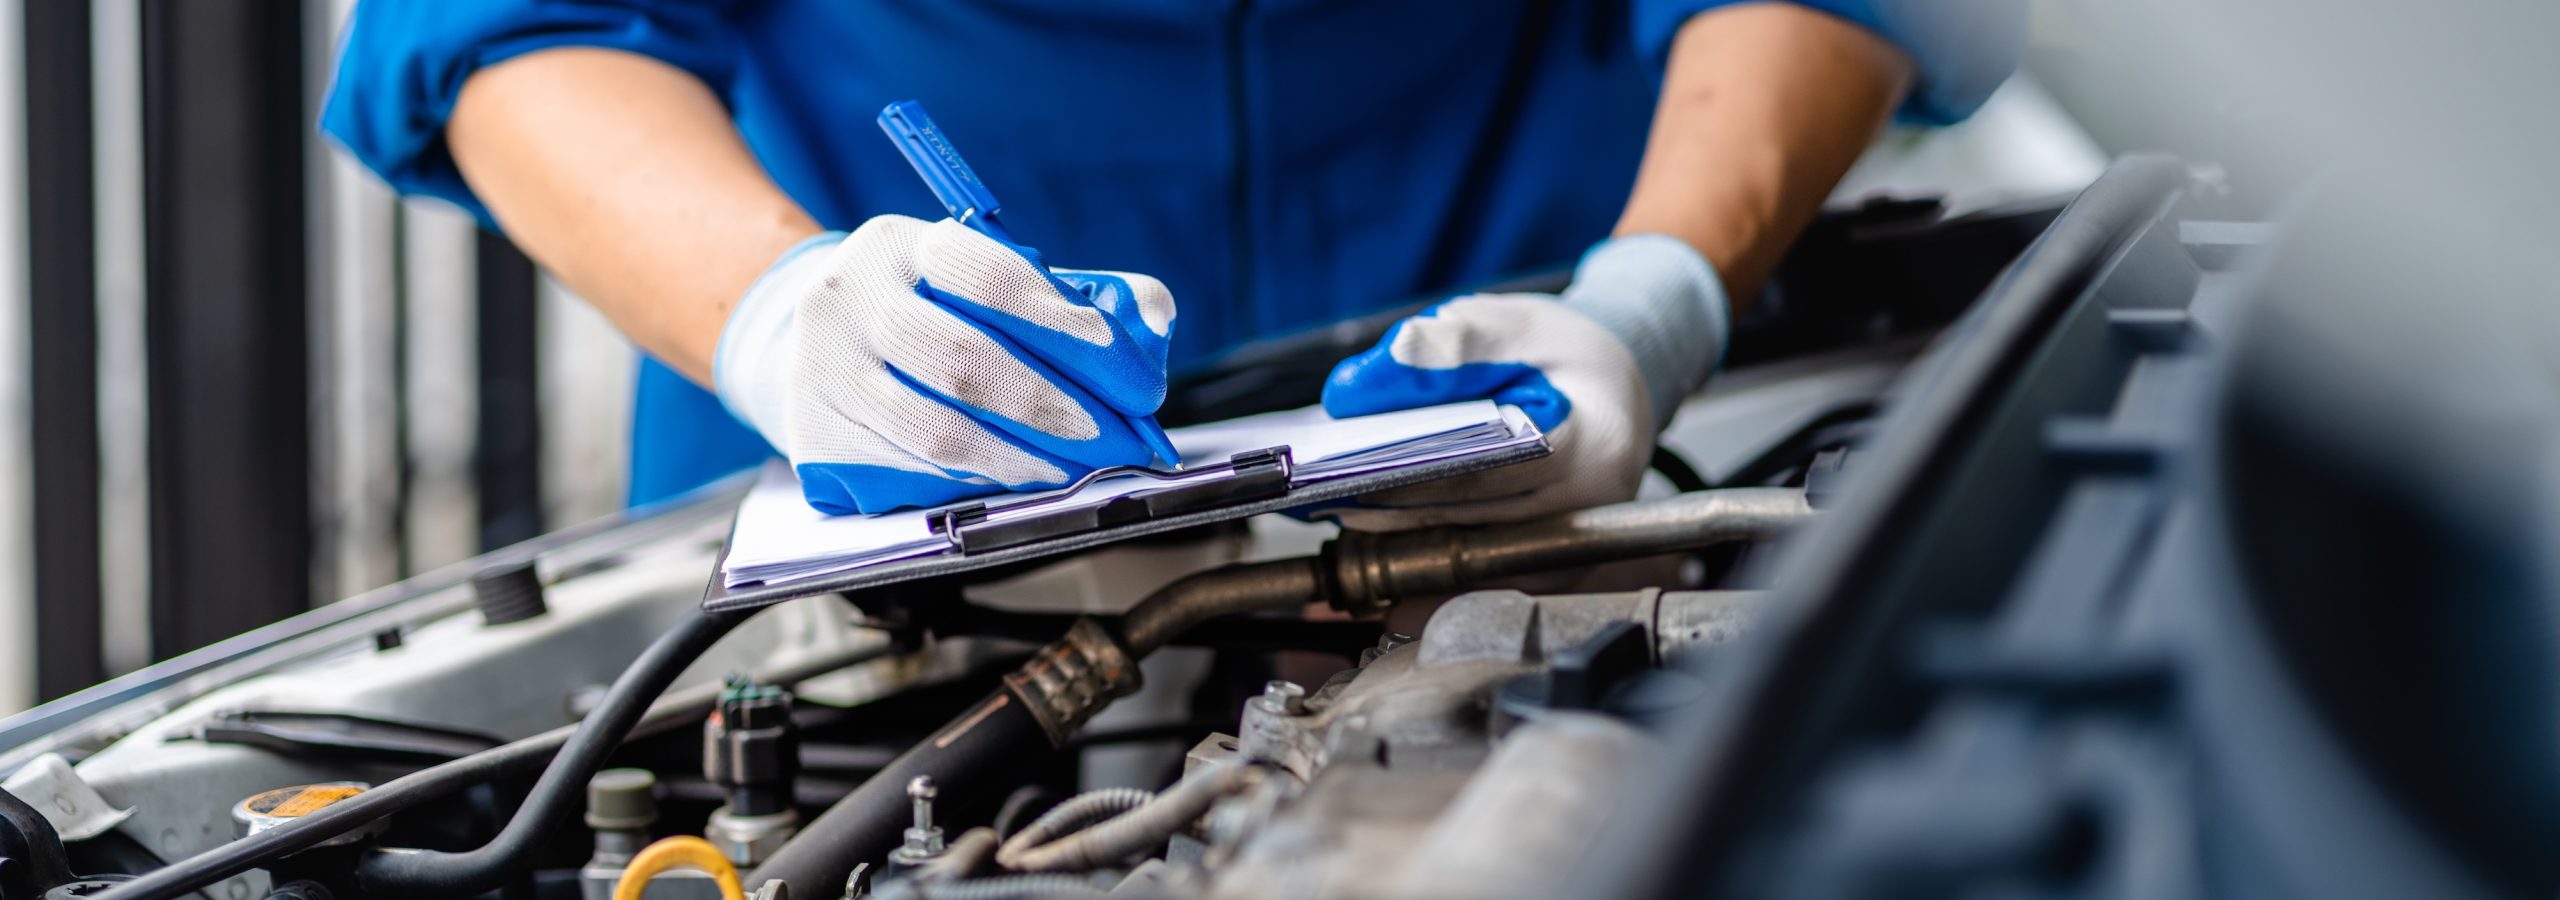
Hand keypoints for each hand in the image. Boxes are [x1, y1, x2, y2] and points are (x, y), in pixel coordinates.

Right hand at [716, 215, 1176, 514]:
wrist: (812, 337)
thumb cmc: (928, 308)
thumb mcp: (982, 275)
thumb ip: (1074, 292)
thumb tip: (1152, 322)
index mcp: (904, 245)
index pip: (991, 275)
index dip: (1065, 324)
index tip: (1123, 366)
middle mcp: (851, 299)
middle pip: (964, 359)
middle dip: (1050, 405)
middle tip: (1105, 435)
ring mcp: (824, 369)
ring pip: (935, 428)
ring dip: (1018, 458)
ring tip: (1067, 469)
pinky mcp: (814, 433)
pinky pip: (907, 471)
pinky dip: (972, 483)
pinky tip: (1012, 481)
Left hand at [1320, 235, 1727, 529]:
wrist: (1619, 387)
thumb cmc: (1567, 355)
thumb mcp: (1517, 324)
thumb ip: (1453, 341)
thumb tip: (1380, 369)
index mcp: (1593, 442)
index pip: (1488, 471)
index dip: (1415, 476)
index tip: (1353, 472)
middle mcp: (1593, 506)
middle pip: (1474, 519)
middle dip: (1396, 509)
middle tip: (1331, 496)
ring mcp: (1578, 543)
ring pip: (1475, 552)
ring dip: (1408, 535)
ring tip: (1345, 509)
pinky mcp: (1557, 564)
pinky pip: (1485, 565)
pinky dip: (1435, 545)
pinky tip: (1386, 526)